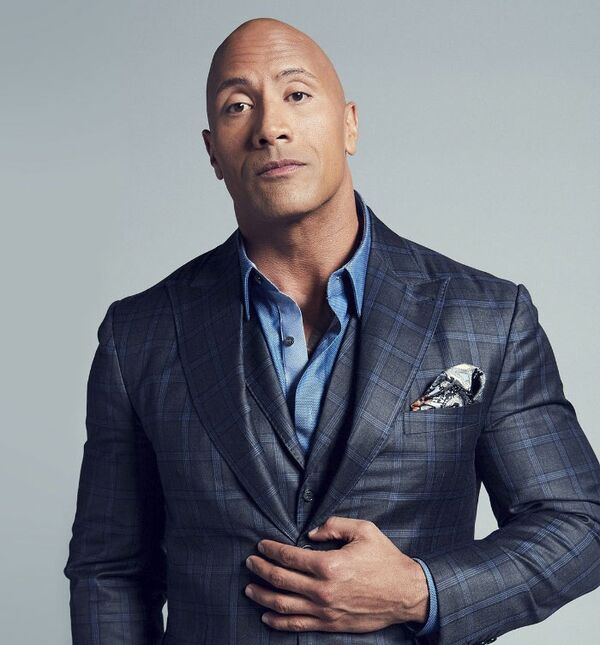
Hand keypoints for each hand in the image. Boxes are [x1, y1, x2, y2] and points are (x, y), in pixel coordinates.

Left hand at [244, 516, 428, 632]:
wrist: (406, 593)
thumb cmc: (385, 560)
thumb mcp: (364, 530)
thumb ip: (334, 525)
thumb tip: (311, 533)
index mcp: (329, 564)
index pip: (289, 557)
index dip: (271, 550)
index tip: (261, 545)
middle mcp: (323, 590)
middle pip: (280, 580)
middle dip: (261, 569)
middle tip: (250, 562)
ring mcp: (325, 610)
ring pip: (283, 605)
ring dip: (262, 595)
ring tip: (250, 588)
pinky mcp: (330, 624)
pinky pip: (297, 626)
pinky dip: (278, 621)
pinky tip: (267, 614)